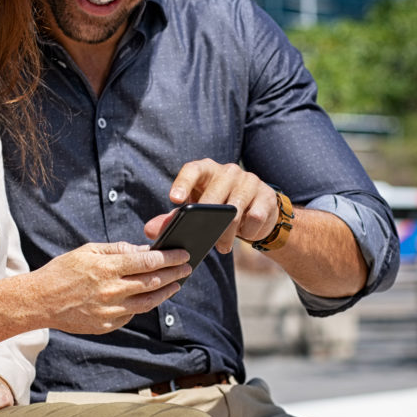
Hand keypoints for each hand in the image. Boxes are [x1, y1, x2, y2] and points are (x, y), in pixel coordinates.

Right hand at [30, 242, 191, 334]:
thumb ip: (117, 250)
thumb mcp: (88, 251)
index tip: (183, 254)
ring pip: (148, 302)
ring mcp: (110, 310)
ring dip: (166, 292)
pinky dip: (143, 305)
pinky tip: (151, 297)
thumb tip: (143, 250)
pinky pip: (132, 314)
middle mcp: (112, 290)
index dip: (170, 257)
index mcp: (108, 267)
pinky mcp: (107, 325)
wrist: (40, 301)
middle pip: (153, 282)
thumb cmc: (63, 271)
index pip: (149, 261)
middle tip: (187, 268)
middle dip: (175, 273)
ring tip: (176, 284)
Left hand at [144, 160, 280, 253]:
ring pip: (235, 210)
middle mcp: (228, 171)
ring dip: (227, 233)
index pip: (193, 170)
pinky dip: (249, 231)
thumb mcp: (195, 212)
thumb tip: (150, 231)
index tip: (174, 200)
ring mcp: (249, 181)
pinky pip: (254, 217)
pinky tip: (246, 234)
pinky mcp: (266, 195)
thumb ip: (172, 220)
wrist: (257, 212)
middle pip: (213, 196)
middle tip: (205, 241)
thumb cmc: (218, 208)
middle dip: (207, 222)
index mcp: (206, 170)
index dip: (183, 183)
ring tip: (222, 247)